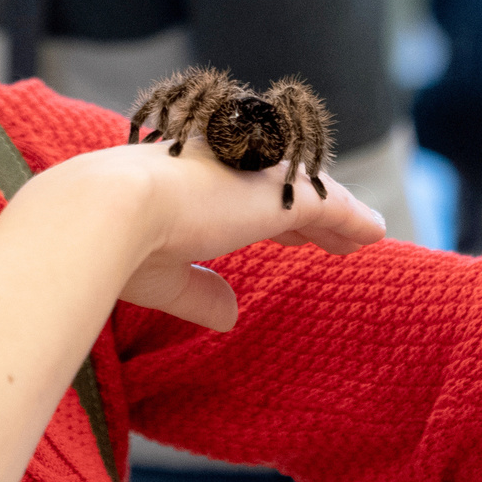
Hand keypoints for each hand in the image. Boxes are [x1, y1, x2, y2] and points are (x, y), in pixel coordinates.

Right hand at [24, 141, 385, 333]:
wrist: (108, 213)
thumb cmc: (115, 244)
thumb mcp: (162, 274)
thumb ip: (198, 291)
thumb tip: (230, 316)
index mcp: (184, 177)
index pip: (238, 190)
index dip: (265, 212)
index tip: (285, 234)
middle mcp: (222, 166)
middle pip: (276, 187)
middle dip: (303, 211)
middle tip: (326, 237)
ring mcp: (249, 177)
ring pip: (305, 193)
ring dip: (333, 217)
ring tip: (360, 239)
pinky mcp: (274, 195)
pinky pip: (328, 204)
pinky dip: (352, 219)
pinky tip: (374, 234)